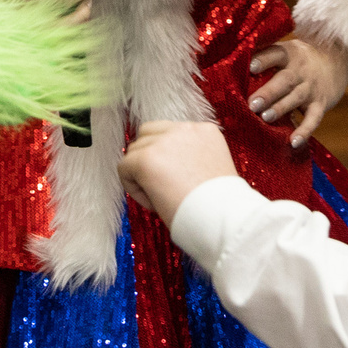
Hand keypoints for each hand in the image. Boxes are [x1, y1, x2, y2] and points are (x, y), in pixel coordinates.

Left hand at [119, 118, 238, 228]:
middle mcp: (185, 129)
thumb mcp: (212, 169)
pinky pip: (124, 168)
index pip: (170, 133)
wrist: (223, 218)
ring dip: (141, 173)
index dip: (166, 157)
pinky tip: (153, 203)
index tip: (174, 179)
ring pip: (134, 150)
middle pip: (148, 134)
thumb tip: (166, 164)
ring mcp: (164, 141)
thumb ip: (191, 157)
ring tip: (161, 198)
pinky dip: (133, 187)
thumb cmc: (220, 205)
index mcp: (204, 131)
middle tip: (162, 187)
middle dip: (148, 158)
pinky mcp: (146, 159)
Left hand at [248, 35, 347, 149]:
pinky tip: (294, 142)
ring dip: (280, 108)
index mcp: (289, 54)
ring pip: (296, 98)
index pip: (276, 54)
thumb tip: (230, 67)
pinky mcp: (321, 103)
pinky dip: (305, 131)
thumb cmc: (300, 59)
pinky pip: (314, 118)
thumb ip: (265, 58)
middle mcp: (300, 71)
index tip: (251, 66)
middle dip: (268, 92)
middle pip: (284, 80)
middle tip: (252, 104)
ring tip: (265, 118)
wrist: (339, 60)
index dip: (264, 60)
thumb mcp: (287, 51)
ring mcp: (312, 88)